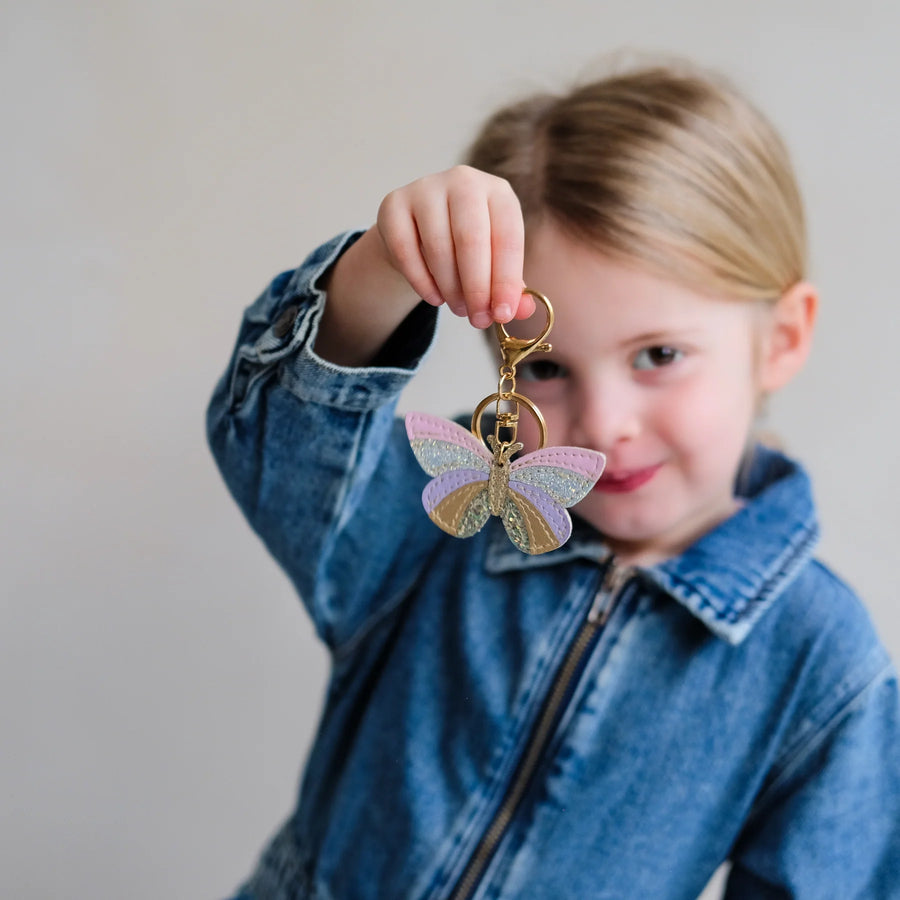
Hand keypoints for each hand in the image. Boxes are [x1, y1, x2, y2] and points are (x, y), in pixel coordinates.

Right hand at [376, 166, 534, 327]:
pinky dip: (422, 282)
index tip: (503, 314)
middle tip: (478, 319)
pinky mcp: (394, 204)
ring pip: (438, 247)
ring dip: (451, 288)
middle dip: (477, 288)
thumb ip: (511, 287)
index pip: (508, 237)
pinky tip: (435, 297)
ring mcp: (425, 189)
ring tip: (458, 309)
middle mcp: (463, 181)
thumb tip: (522, 310)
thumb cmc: (466, 247)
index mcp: (498, 193)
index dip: (506, 280)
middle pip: (471, 240)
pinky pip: (406, 251)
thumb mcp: (494, 263)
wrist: (420, 230)